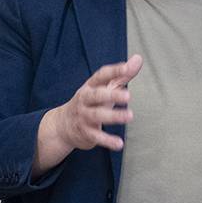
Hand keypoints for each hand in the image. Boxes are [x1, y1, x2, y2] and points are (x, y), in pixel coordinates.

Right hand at [33, 55, 142, 174]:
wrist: (62, 125)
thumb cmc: (90, 102)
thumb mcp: (104, 87)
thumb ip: (122, 75)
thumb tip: (138, 58)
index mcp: (90, 86)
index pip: (101, 75)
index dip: (114, 71)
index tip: (127, 67)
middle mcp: (85, 99)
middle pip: (97, 95)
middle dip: (112, 95)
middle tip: (128, 96)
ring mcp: (83, 116)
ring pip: (97, 115)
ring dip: (113, 116)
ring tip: (129, 116)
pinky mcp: (85, 132)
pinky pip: (96, 137)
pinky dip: (107, 140)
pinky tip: (119, 144)